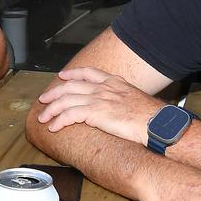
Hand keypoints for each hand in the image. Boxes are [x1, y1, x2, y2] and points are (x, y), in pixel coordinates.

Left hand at [35, 67, 160, 143]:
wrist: (157, 123)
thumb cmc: (151, 116)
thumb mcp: (134, 99)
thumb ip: (121, 98)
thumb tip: (116, 106)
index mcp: (113, 82)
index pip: (87, 72)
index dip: (72, 74)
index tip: (63, 76)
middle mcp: (103, 88)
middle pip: (70, 85)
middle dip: (54, 92)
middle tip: (44, 99)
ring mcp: (98, 99)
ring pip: (65, 100)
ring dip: (51, 109)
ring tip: (44, 118)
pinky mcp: (94, 113)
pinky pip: (69, 116)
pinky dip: (58, 121)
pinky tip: (54, 127)